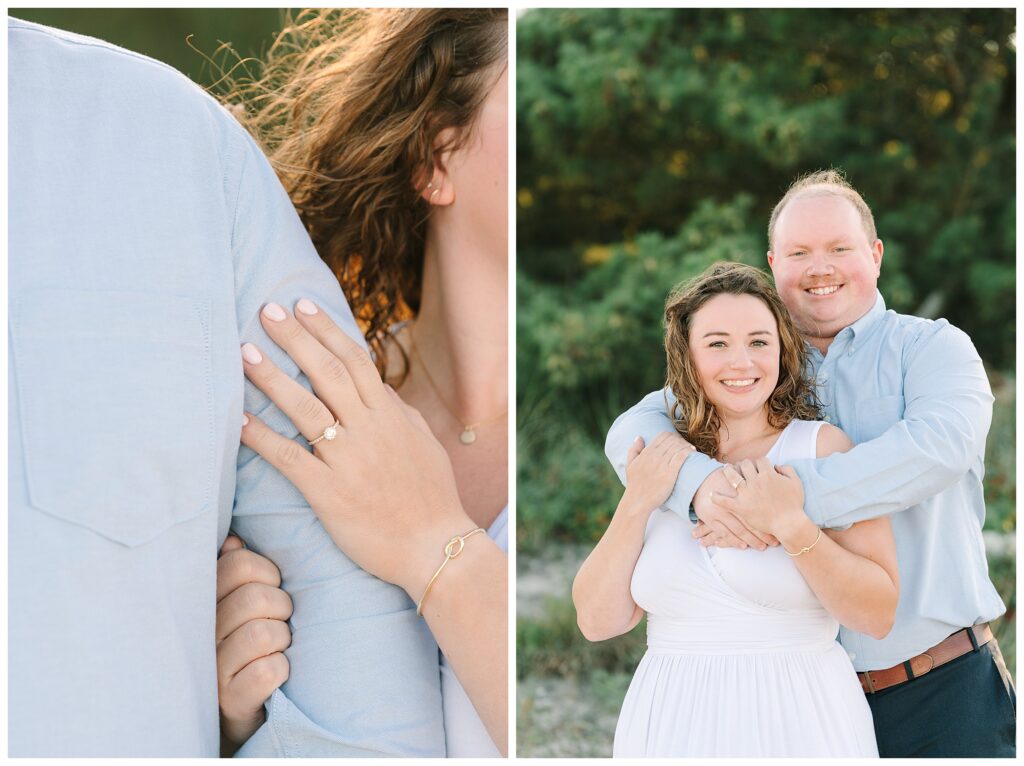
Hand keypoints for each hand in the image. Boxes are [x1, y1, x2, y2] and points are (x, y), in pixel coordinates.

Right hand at [217, 535, 292, 751]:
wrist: (236, 710)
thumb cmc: (244, 646)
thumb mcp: (236, 606)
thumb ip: (234, 571)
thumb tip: (234, 541)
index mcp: (204, 602)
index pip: (240, 564)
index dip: (268, 573)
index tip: (271, 588)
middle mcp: (201, 634)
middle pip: (256, 597)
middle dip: (281, 608)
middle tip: (278, 622)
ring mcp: (212, 669)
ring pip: (264, 633)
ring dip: (282, 641)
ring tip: (275, 648)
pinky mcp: (229, 701)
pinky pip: (268, 671)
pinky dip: (281, 670)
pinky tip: (274, 674)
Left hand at [238, 300, 471, 598]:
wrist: (434, 547)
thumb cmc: (433, 497)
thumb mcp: (424, 445)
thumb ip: (401, 414)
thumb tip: (381, 390)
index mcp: (391, 416)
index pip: (355, 361)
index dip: (326, 331)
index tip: (303, 306)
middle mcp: (370, 430)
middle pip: (327, 373)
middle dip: (295, 338)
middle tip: (266, 311)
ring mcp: (349, 460)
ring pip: (305, 408)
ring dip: (272, 377)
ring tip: (244, 351)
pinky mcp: (330, 492)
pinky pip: (290, 458)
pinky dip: (263, 436)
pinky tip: (240, 419)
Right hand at [620, 433, 693, 515]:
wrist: (638, 501)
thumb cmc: (635, 484)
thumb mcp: (630, 464)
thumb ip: (634, 449)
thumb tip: (639, 437)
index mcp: (646, 452)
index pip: (663, 435)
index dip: (672, 435)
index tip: (677, 441)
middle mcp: (654, 456)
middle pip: (672, 439)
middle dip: (681, 440)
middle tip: (685, 445)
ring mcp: (662, 464)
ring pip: (678, 446)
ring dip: (686, 445)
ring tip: (690, 448)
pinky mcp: (670, 473)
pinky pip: (681, 456)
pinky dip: (688, 451)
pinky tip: (692, 452)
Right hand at [691, 468, 777, 549]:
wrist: (699, 480)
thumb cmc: (723, 478)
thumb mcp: (739, 476)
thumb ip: (754, 478)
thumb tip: (774, 477)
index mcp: (741, 493)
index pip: (760, 511)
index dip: (769, 521)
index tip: (779, 530)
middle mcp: (732, 504)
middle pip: (751, 523)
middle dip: (764, 535)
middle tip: (774, 543)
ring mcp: (720, 512)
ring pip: (739, 530)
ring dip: (751, 541)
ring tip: (761, 547)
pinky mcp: (711, 518)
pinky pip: (724, 532)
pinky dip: (733, 540)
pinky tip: (742, 546)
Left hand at [709, 459, 805, 539]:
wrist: (788, 523)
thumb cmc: (794, 504)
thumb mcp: (796, 482)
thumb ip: (787, 469)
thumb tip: (777, 466)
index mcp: (768, 474)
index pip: (761, 460)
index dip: (760, 462)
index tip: (760, 465)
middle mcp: (755, 481)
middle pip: (746, 465)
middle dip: (745, 464)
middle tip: (743, 466)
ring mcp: (746, 494)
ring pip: (733, 476)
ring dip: (728, 471)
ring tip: (725, 469)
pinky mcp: (741, 507)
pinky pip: (725, 501)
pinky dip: (717, 497)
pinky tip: (711, 494)